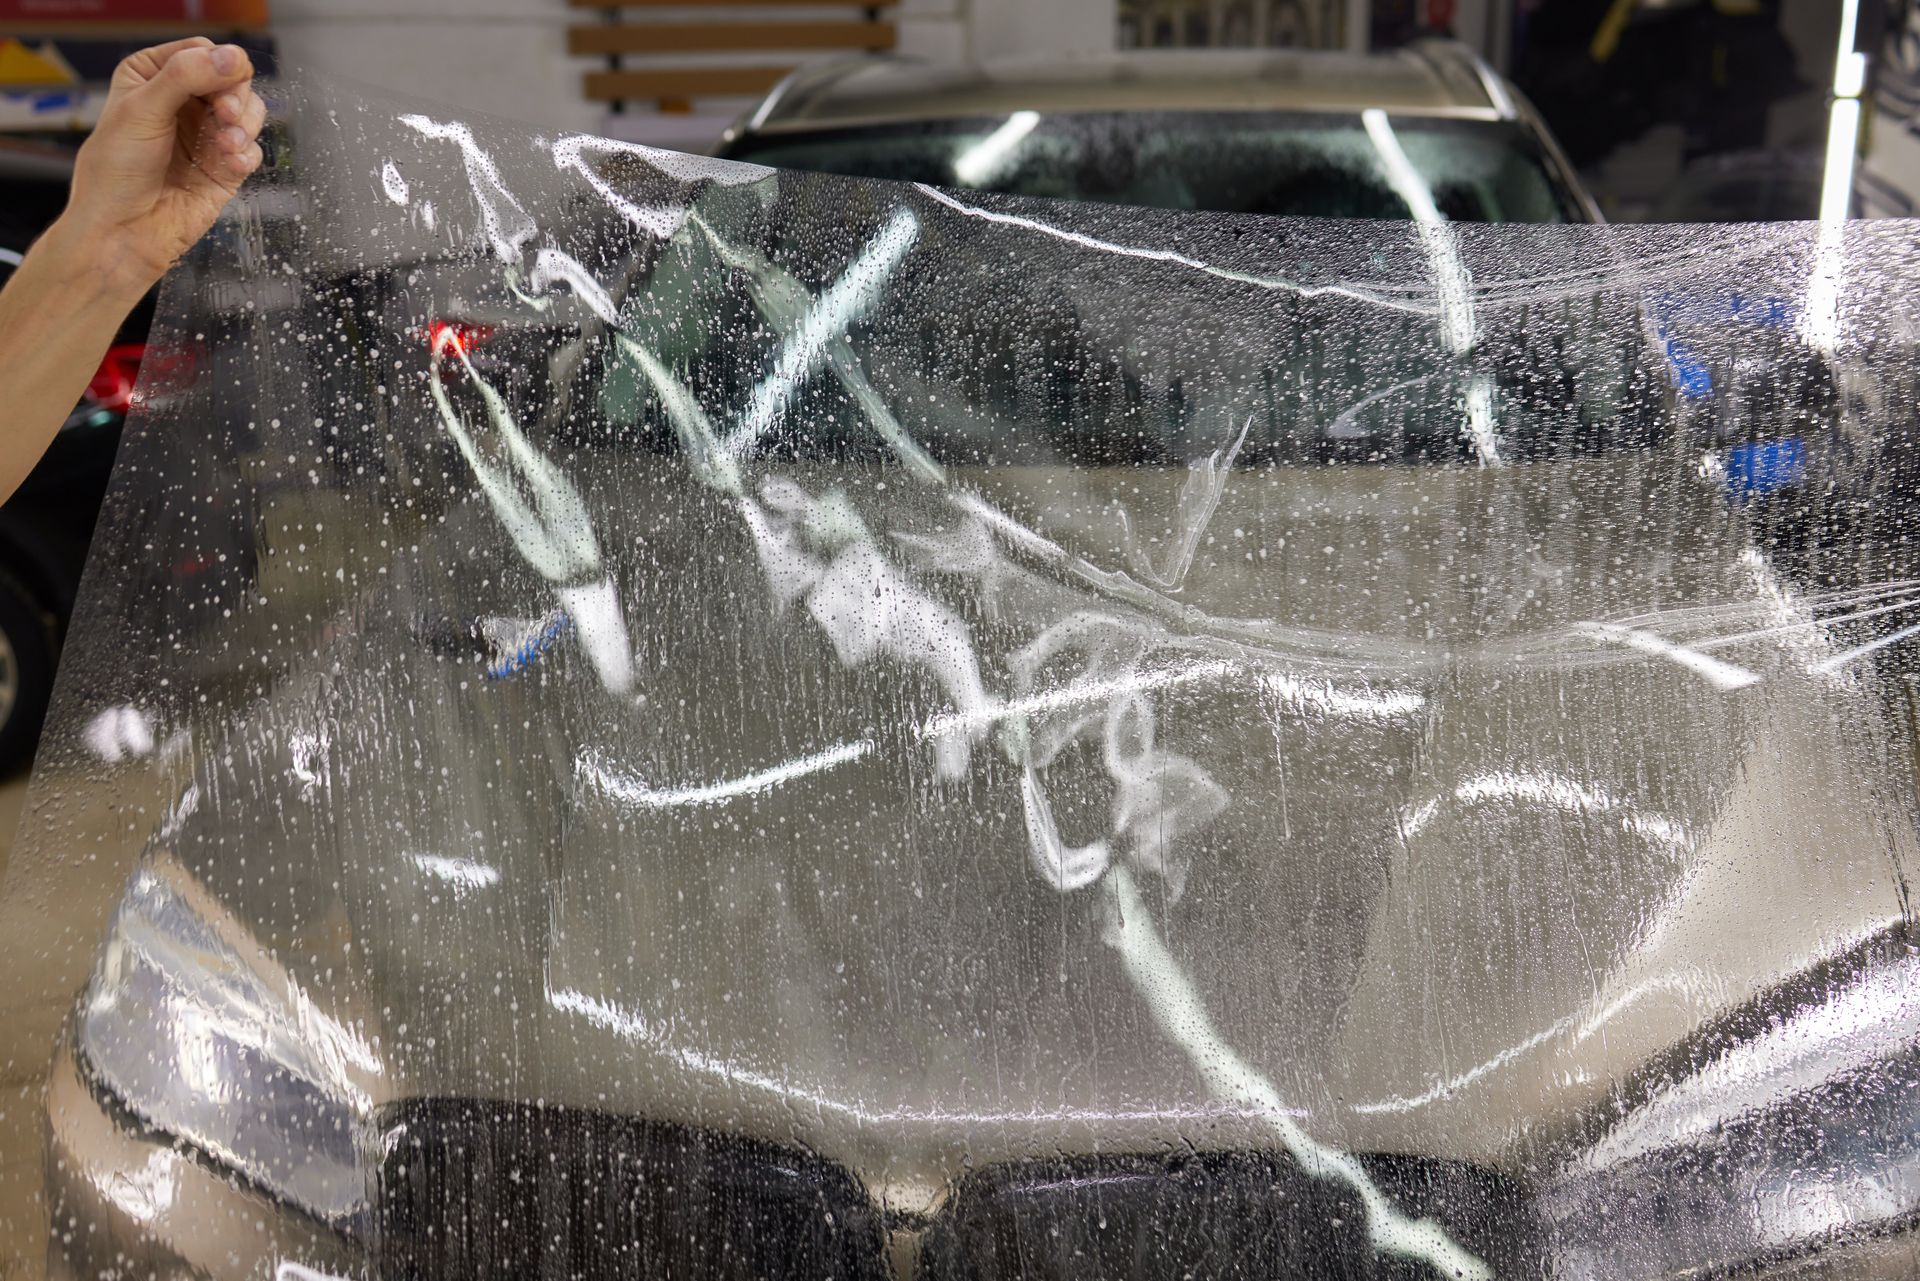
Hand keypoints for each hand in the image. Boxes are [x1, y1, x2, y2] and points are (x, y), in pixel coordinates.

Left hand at [57, 38, 265, 299]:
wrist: (124, 233)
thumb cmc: (116, 174)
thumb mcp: (142, 111)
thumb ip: (186, 77)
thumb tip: (234, 57)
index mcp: (152, 77)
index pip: (201, 53)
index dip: (217, 67)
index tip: (219, 88)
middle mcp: (181, 103)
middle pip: (233, 79)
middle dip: (236, 97)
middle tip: (228, 115)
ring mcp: (205, 135)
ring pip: (250, 112)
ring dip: (245, 126)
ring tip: (227, 144)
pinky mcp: (224, 167)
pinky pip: (252, 150)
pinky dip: (246, 155)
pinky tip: (230, 165)